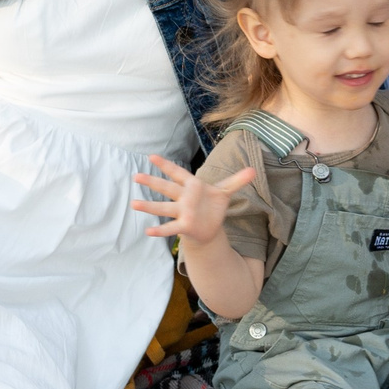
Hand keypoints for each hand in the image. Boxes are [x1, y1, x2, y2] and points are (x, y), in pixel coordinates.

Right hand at [131, 156, 255, 244]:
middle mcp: (184, 198)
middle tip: (136, 176)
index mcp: (192, 186)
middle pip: (167, 189)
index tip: (152, 157)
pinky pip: (170, 228)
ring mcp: (182, 212)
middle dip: (152, 182)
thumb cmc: (212, 206)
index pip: (178, 173)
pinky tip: (147, 232)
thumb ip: (237, 180)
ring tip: (133, 204)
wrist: (210, 227)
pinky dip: (160, 230)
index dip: (166, 166)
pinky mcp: (184, 226)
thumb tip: (254, 169)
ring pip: (164, 208)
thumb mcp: (225, 192)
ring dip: (149, 207)